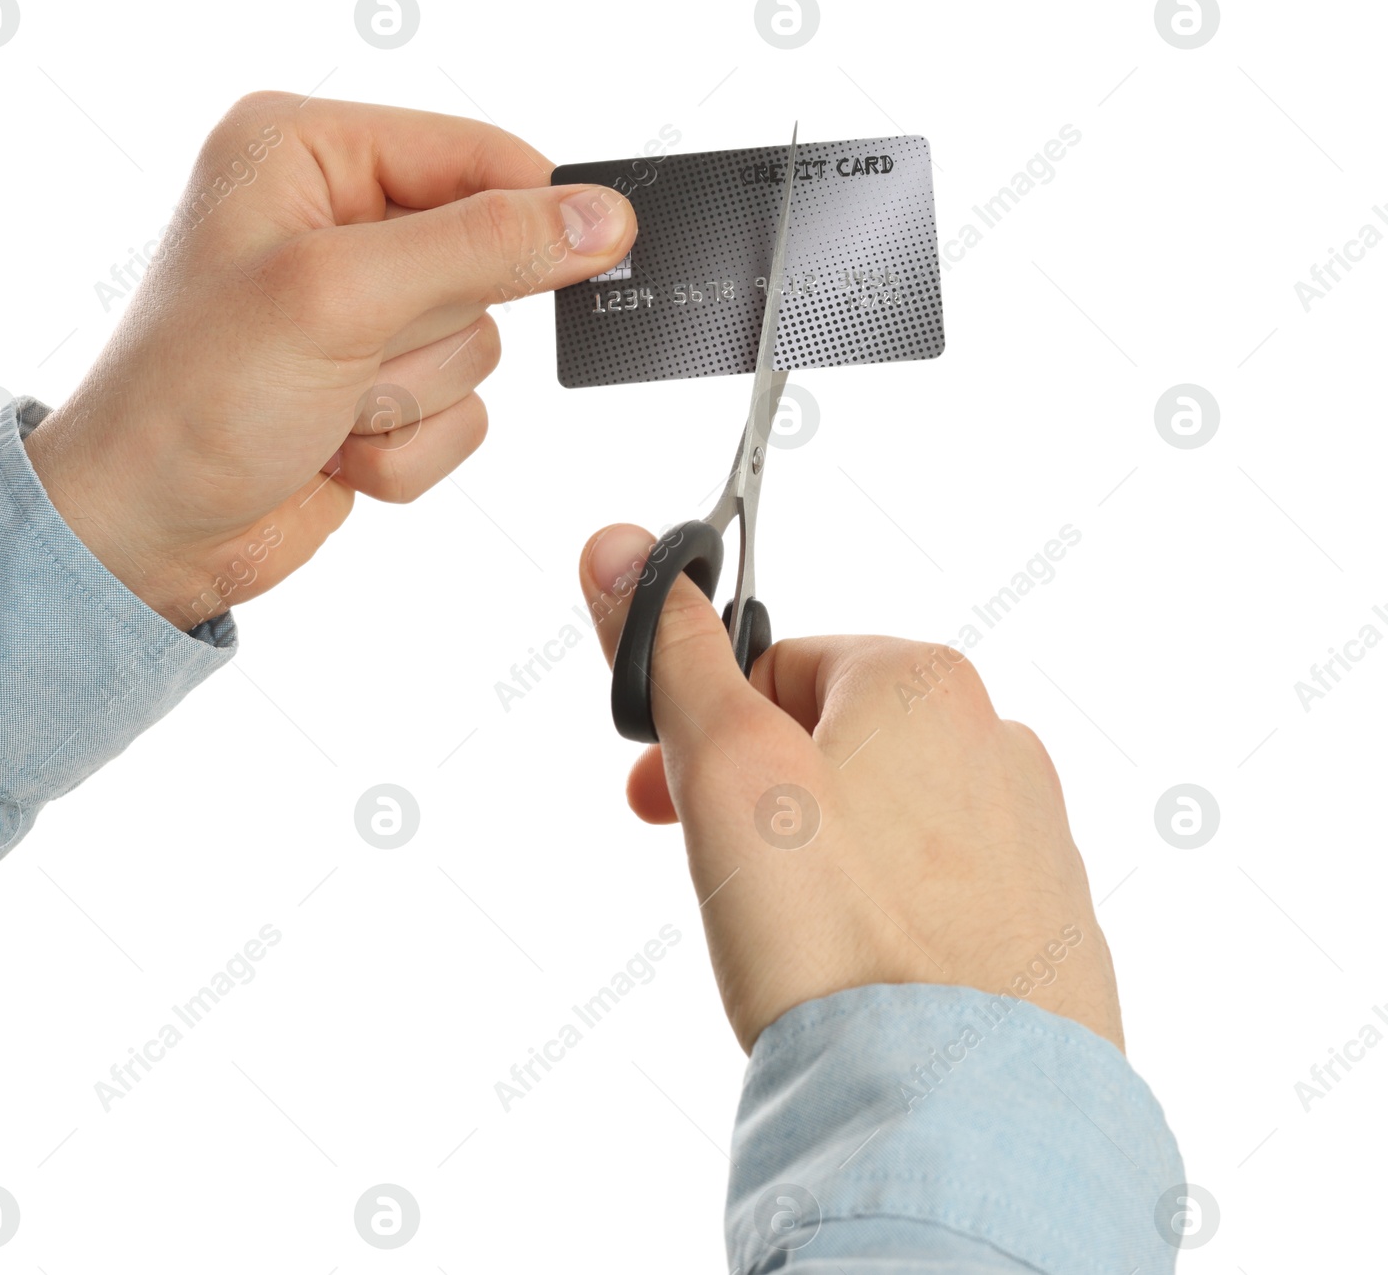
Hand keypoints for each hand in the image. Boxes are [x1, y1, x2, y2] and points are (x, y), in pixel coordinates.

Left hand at [26, 94, 634, 628]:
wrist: (144, 537)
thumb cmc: (191, 402)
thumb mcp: (339, 297)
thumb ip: (481, 247)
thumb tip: (599, 219)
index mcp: (306, 153)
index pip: (474, 154)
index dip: (532, 208)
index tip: (596, 250)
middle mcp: (337, 223)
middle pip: (488, 260)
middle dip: (427, 333)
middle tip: (349, 357)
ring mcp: (361, 314)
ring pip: (480, 349)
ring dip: (411, 400)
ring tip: (327, 409)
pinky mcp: (379, 390)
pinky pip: (462, 416)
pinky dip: (408, 450)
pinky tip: (334, 452)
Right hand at [579, 524, 1122, 1052]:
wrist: (956, 1116)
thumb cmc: (837, 937)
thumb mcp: (725, 770)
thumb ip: (673, 655)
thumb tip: (619, 549)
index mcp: (924, 684)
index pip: (779, 662)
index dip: (704, 724)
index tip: (664, 791)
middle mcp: (997, 744)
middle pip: (834, 740)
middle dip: (756, 794)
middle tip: (713, 870)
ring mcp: (1032, 840)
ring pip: (884, 818)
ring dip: (818, 854)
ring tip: (784, 936)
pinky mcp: (1046, 928)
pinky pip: (936, 894)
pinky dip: (882, 916)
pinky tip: (853, 972)